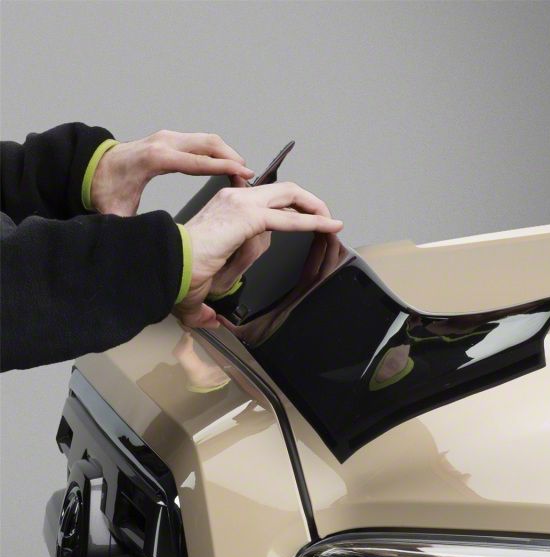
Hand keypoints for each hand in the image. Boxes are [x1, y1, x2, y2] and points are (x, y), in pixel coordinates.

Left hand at [90, 130, 254, 215]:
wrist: (91, 167)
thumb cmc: (104, 188)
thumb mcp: (115, 212)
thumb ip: (130, 227)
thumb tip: (140, 243)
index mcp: (156, 159)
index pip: (198, 161)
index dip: (224, 167)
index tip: (245, 173)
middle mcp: (163, 142)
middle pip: (209, 144)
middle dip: (233, 157)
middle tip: (249, 175)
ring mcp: (167, 137)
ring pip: (207, 139)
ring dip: (227, 153)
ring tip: (242, 172)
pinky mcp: (169, 139)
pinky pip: (200, 141)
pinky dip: (216, 151)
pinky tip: (225, 165)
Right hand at [174, 182, 343, 327]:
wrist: (165, 264)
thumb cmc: (179, 272)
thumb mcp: (200, 288)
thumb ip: (206, 305)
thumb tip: (210, 321)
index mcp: (226, 208)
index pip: (265, 201)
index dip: (288, 209)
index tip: (305, 216)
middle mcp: (235, 198)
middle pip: (282, 190)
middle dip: (307, 201)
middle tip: (325, 216)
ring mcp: (241, 203)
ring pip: (289, 196)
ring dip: (315, 207)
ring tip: (333, 221)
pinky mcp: (247, 217)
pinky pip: (287, 218)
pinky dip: (311, 221)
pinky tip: (328, 226)